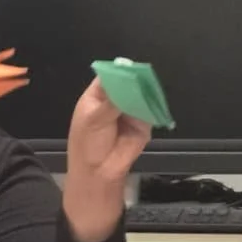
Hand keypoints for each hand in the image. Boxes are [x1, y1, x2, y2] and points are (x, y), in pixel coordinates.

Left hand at [62, 78, 152, 241]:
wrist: (99, 173)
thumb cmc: (88, 145)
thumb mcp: (94, 119)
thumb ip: (112, 100)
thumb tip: (127, 82)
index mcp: (97, 96)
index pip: (109, 76)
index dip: (119, 71)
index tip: (129, 69)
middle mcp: (115, 100)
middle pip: (129, 84)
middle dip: (135, 82)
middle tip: (142, 79)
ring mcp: (130, 111)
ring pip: (141, 96)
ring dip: (145, 94)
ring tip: (147, 93)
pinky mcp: (143, 123)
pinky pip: (150, 111)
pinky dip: (152, 108)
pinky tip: (152, 106)